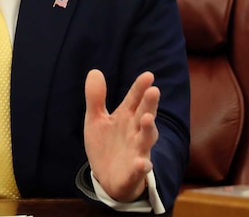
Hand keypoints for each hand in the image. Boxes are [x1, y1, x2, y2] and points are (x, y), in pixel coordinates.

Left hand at [83, 69, 159, 201]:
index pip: (134, 99)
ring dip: (149, 130)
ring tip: (148, 119)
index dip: (140, 88)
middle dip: (149, 104)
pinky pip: (139, 169)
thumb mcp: (95, 119)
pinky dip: (142, 166)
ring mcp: (136, 151)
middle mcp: (135, 132)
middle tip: (154, 90)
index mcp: (126, 117)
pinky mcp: (133, 172)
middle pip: (144, 115)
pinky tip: (142, 163)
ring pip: (146, 140)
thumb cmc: (106, 145)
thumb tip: (94, 71)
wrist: (107, 178)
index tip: (148, 75)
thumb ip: (96, 98)